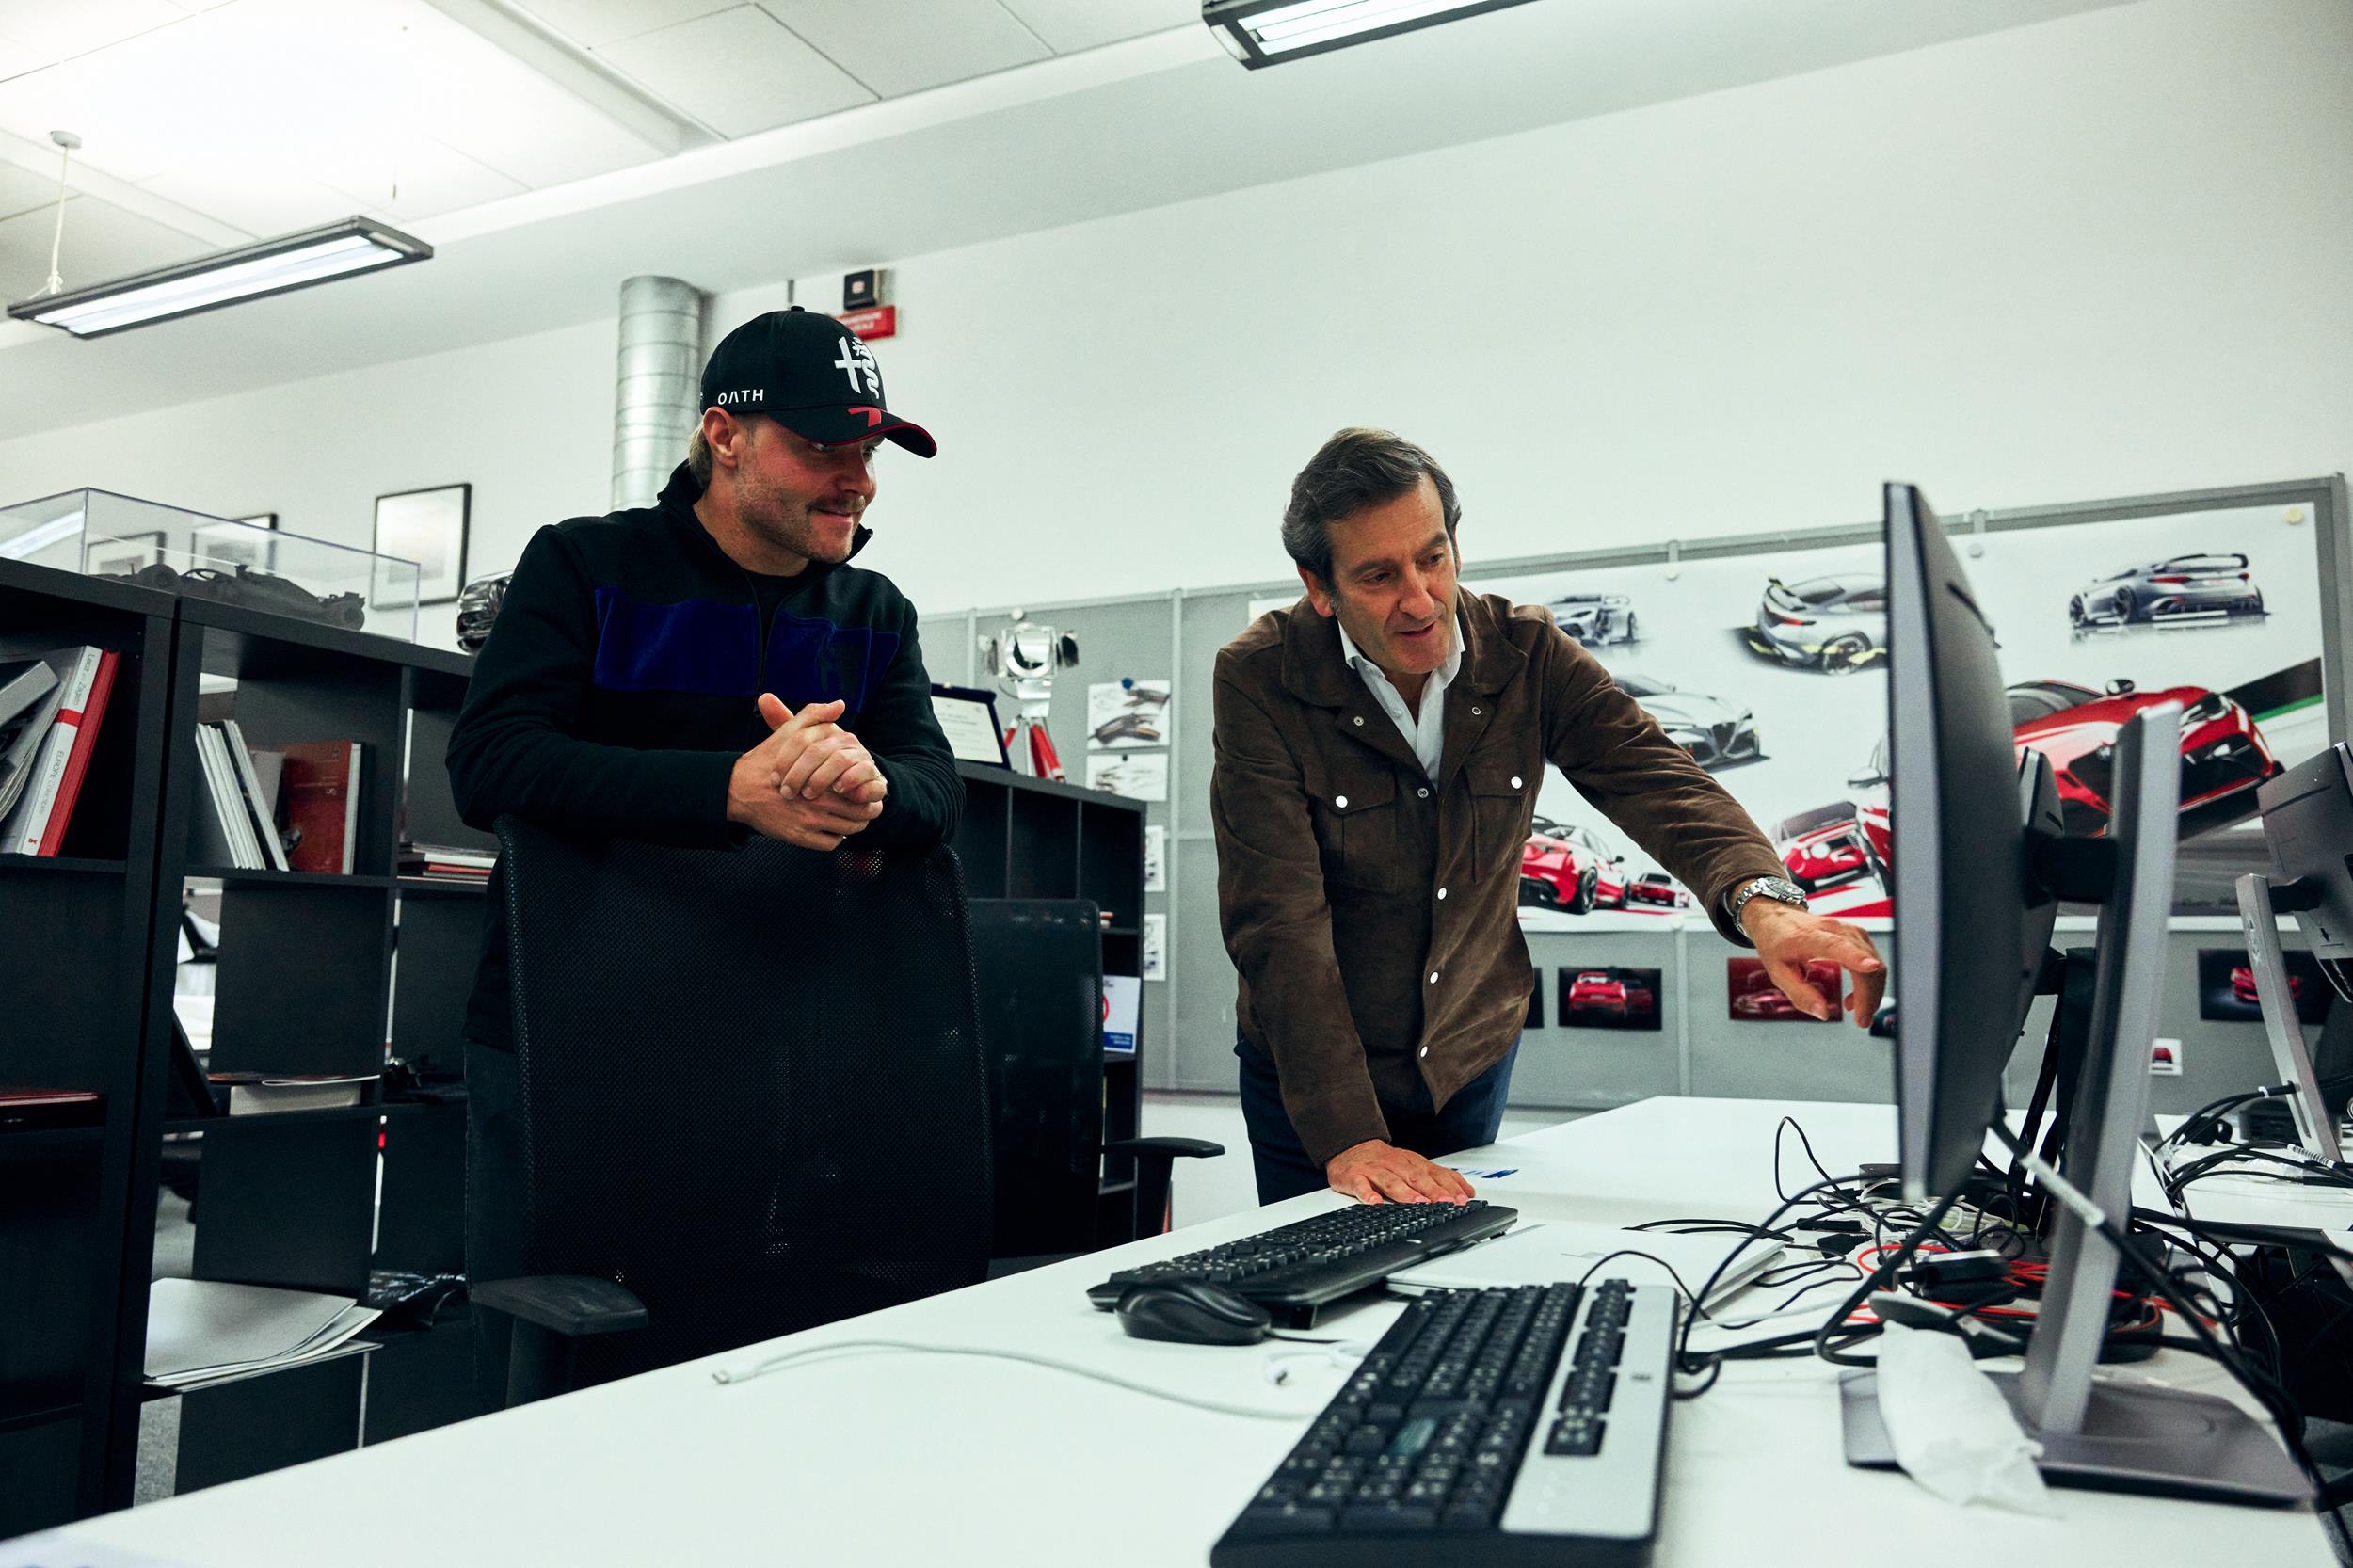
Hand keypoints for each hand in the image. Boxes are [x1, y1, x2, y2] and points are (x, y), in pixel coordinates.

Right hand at [729, 698, 881, 849]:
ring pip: (848, 831)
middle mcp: (818, 803)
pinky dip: (835, 839)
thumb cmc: (765, 760)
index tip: (865, 788)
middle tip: (864, 807)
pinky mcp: (799, 838)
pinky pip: (830, 844)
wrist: (737, 788)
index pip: (861, 789)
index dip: (867, 790)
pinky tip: (831, 829)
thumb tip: (838, 705)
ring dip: (853, 825)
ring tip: (851, 818)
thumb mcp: (789, 732)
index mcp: (822, 778)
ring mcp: (809, 823)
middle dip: (865, 810)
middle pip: (860, 813)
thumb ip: (815, 716)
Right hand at [1325, 1140, 1474, 1203]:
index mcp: (1412, 1162)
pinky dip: (1367, 1194)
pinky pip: (1361, 1185)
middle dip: (1432, 1190)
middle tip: (1445, 1202)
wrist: (1350, 1146)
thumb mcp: (1414, 1164)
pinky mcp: (1354, 1176)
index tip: (1462, 1199)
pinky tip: (1374, 1202)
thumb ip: (1441, 1177)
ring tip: (1416, 1203)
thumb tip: (1468, 1191)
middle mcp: (1395, 1164)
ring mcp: (1374, 1169)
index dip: (1449, 1186)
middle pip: (1415, 1176)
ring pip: (1391, 1180)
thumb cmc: (1385, 1160)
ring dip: (1404, 1192)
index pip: (1434, 1173)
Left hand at [1739, 898, 1885, 1025]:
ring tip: (1853, 1009)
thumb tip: (1823, 1014)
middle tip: (1861, 1021)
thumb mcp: (1777, 972)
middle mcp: (1835, 930)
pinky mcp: (1857, 936)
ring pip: (1875, 963)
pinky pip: (1873, 961)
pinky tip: (1853, 997)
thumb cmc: (1776, 943)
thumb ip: (1800, 993)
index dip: (1857, 958)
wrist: (1777, 918)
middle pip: (1864, 961)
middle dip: (1868, 995)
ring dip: (1871, 992)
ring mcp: (1849, 931)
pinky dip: (1869, 982)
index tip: (1872, 967)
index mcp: (1810, 937)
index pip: (1838, 945)